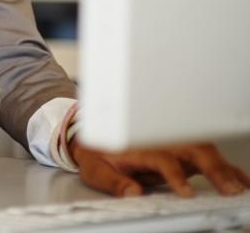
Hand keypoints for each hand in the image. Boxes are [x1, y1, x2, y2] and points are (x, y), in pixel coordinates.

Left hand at [70, 139, 249, 196]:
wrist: (96, 139)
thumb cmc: (98, 155)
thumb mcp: (95, 169)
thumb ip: (112, 182)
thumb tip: (132, 192)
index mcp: (139, 146)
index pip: (162, 158)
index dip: (175, 175)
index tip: (185, 193)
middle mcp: (160, 142)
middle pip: (190, 148)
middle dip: (211, 167)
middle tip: (227, 189)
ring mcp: (174, 146)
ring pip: (204, 151)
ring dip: (223, 168)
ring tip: (238, 188)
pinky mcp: (183, 153)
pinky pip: (208, 158)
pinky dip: (227, 168)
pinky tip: (241, 181)